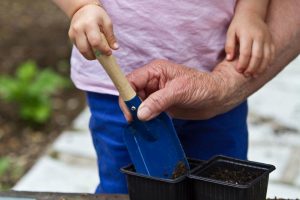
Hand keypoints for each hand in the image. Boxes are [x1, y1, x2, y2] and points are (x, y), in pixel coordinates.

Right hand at [68, 4, 117, 59]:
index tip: (109, 52)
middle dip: (96, 56)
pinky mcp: (71, 37)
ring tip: (98, 52)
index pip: (95, 42)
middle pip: (86, 49)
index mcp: (89, 24)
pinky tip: (92, 48)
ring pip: (82, 51)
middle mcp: (78, 29)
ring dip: (91, 55)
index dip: (103, 50)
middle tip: (103, 55)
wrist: (82, 9)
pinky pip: (79, 49)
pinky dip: (87, 51)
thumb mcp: (107, 22)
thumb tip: (115, 48)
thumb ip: (111, 36)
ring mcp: (73, 34)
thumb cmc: (97, 16)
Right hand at [119, 59, 243, 120]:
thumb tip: (140, 114)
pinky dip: (144, 119)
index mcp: (155, 71)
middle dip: (130, 106)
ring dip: (137, 114)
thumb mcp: (180, 91)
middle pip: (131, 92)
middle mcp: (153, 81)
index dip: (126, 95)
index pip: (131, 80)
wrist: (218, 98)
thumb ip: (158, 101)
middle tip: (135, 121)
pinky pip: (146, 111)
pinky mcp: (161, 105)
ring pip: (137, 103)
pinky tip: (147, 125)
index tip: (130, 112)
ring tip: (141, 125)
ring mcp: (156, 93)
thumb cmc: (203, 87)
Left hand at [225, 12, 274, 77]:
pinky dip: (268, 63)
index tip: (238, 70)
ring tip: (254, 75)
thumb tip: (229, 59)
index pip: (246, 52)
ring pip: (267, 56)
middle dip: (252, 67)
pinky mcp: (271, 41)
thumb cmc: (238, 25)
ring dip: (261, 68)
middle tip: (246, 75)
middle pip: (257, 56)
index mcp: (248, 34)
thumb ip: (229, 46)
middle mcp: (259, 36)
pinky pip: (272, 54)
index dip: (243, 63)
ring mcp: (267, 39)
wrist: (251, 15)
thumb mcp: (230, 32)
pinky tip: (262, 69)